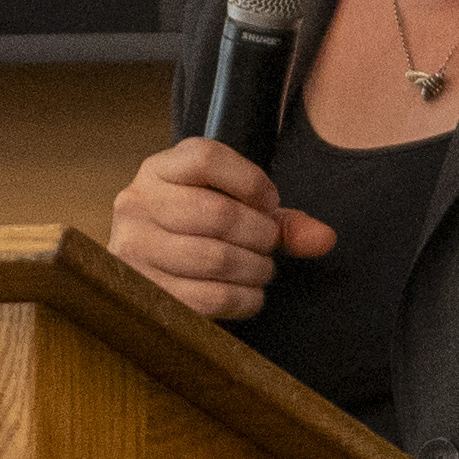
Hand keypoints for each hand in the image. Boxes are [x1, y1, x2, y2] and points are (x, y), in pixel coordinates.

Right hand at [112, 138, 332, 323]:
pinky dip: (243, 299)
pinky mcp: (143, 292)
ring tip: (260, 270)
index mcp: (158, 170)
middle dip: (260, 235)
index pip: (207, 159)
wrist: (149, 269)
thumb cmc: (197, 233)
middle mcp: (136, 203)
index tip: (269, 203)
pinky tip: (248, 294)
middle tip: (269, 246)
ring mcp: (133, 248)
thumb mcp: (233, 211)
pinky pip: (207, 299)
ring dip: (255, 269)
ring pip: (215, 259)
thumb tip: (325, 239)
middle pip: (218, 213)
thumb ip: (281, 220)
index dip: (251, 181)